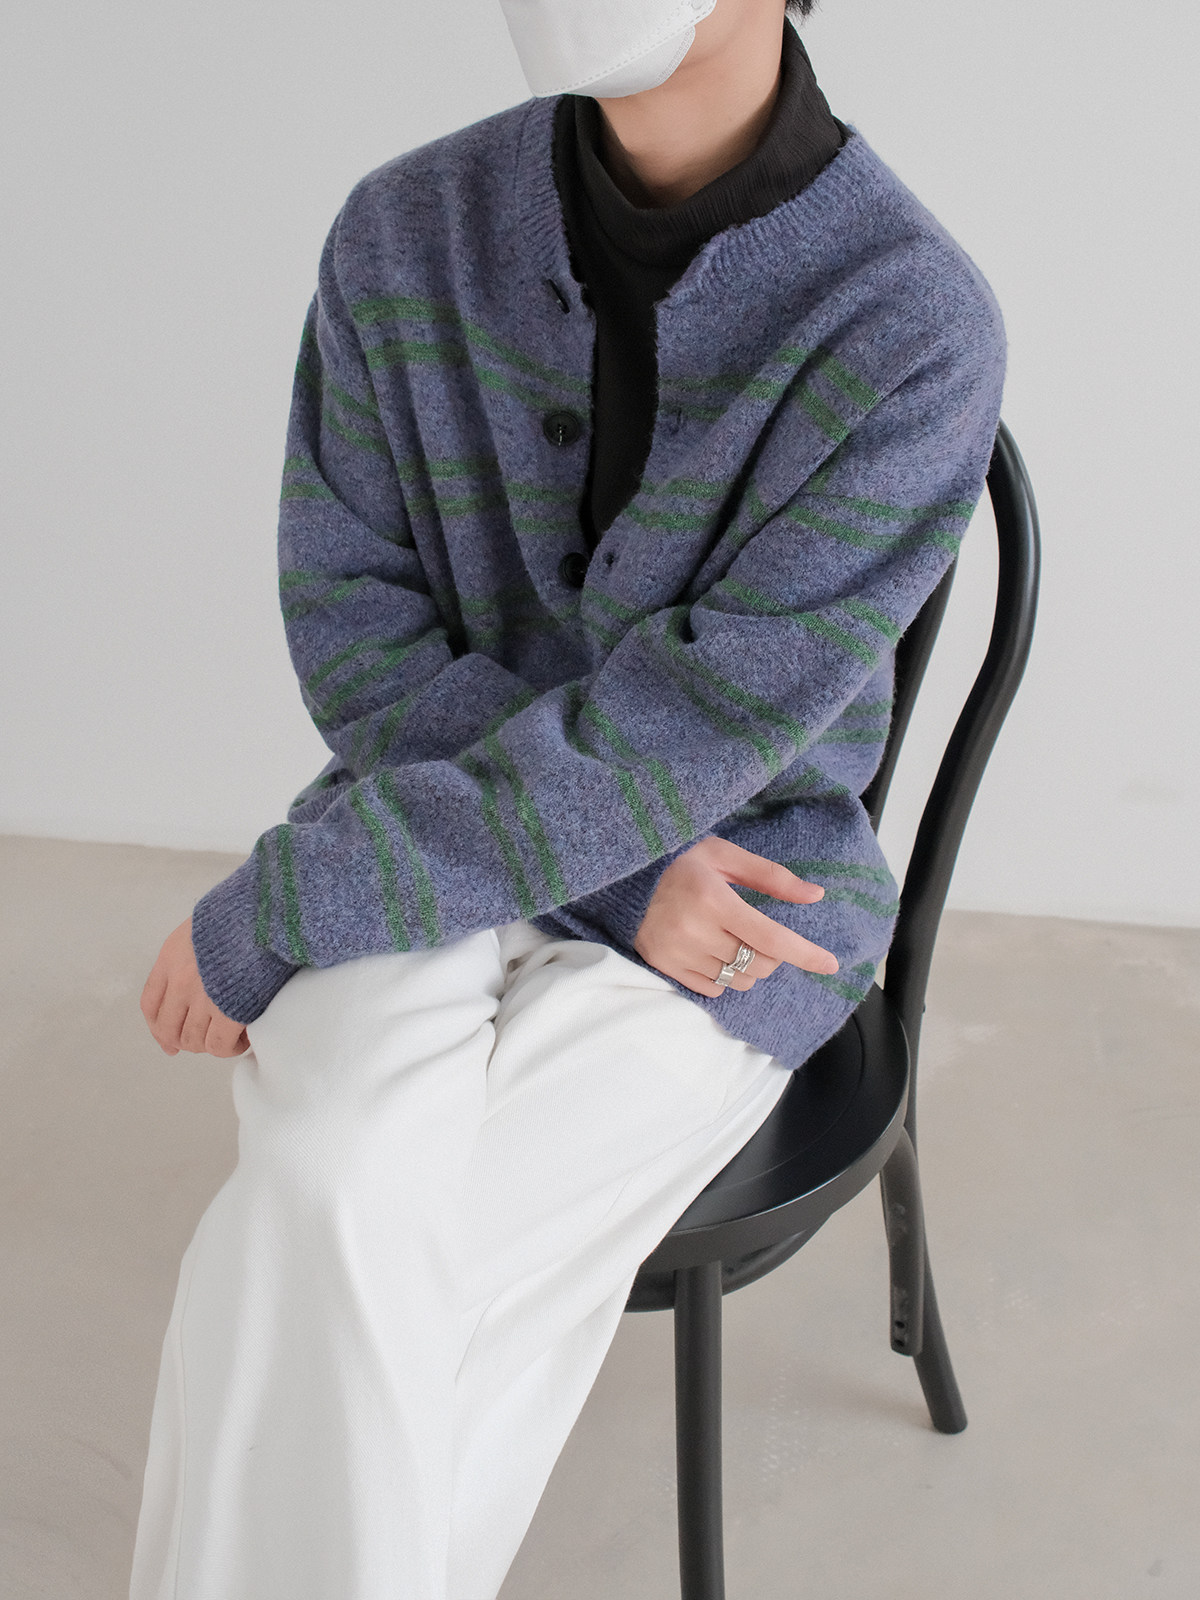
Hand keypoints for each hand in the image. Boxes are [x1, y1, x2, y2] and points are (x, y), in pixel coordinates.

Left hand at [140, 917, 250, 1057]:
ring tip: (231, 1038)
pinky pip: (219, 1045)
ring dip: (210, 1045)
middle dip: (186, 1041)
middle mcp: (180, 981)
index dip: (158, 1030)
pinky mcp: (230, 1011)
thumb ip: (194, 952)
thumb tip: (199, 979)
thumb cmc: (245, 914)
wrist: (271, 913)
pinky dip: (229, 1048)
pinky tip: (243, 1040)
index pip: (151, 1005)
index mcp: (171, 957)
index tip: (169, 1043)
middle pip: (170, 1029)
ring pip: (194, 1041)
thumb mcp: (205, 925)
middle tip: (208, 1039)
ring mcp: (204, 998)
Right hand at [634, 836, 838, 997]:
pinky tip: (712, 951)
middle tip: (758, 932)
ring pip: (739, 980)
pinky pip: (714, 989)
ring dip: (749, 966)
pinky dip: (724, 976)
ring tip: (733, 940)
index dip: (805, 953)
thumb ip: (772, 876)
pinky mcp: (664, 967)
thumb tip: (816, 895)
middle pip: (759, 964)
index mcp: (713, 899)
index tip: (831, 964)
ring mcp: (677, 952)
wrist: (625, 879)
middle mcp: (694, 930)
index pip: (770, 937)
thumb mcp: (726, 856)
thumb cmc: (683, 863)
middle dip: (772, 954)